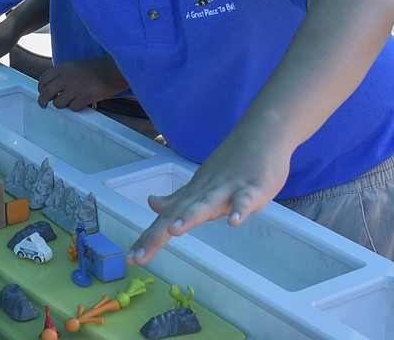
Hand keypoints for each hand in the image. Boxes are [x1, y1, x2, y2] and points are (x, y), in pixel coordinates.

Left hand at [37, 56, 128, 110]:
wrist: (112, 71)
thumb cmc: (94, 69)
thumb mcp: (73, 66)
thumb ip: (61, 75)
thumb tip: (49, 90)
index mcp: (63, 67)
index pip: (43, 80)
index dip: (41, 88)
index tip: (42, 93)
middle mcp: (66, 77)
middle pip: (46, 93)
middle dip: (42, 101)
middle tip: (44, 104)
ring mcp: (75, 87)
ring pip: (58, 103)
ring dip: (62, 105)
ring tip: (70, 100)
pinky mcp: (84, 97)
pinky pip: (72, 108)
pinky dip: (75, 107)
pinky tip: (81, 101)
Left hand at [126, 124, 290, 264]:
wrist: (262, 133)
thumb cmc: (232, 162)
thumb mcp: (202, 184)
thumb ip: (179, 199)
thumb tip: (152, 204)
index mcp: (193, 195)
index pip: (165, 219)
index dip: (148, 239)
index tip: (131, 259)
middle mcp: (205, 193)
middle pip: (177, 215)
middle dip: (156, 236)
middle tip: (137, 257)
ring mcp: (228, 189)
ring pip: (206, 205)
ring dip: (190, 217)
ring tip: (173, 231)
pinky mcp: (253, 187)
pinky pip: (245, 200)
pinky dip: (240, 209)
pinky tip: (234, 222)